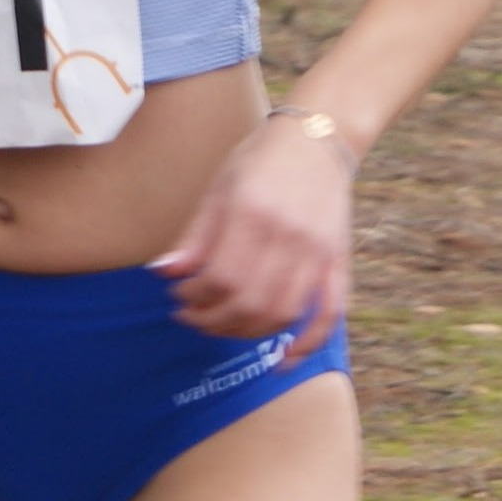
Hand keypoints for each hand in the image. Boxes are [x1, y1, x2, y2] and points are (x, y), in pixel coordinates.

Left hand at [150, 114, 353, 353]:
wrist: (318, 138)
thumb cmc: (260, 161)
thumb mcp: (219, 187)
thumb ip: (195, 235)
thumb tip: (164, 273)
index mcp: (253, 213)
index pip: (219, 277)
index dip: (194, 296)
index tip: (179, 293)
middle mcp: (289, 236)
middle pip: (248, 302)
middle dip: (212, 320)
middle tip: (192, 316)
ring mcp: (317, 252)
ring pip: (282, 314)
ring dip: (246, 332)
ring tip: (222, 326)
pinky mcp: (337, 261)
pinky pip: (329, 314)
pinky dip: (306, 343)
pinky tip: (283, 361)